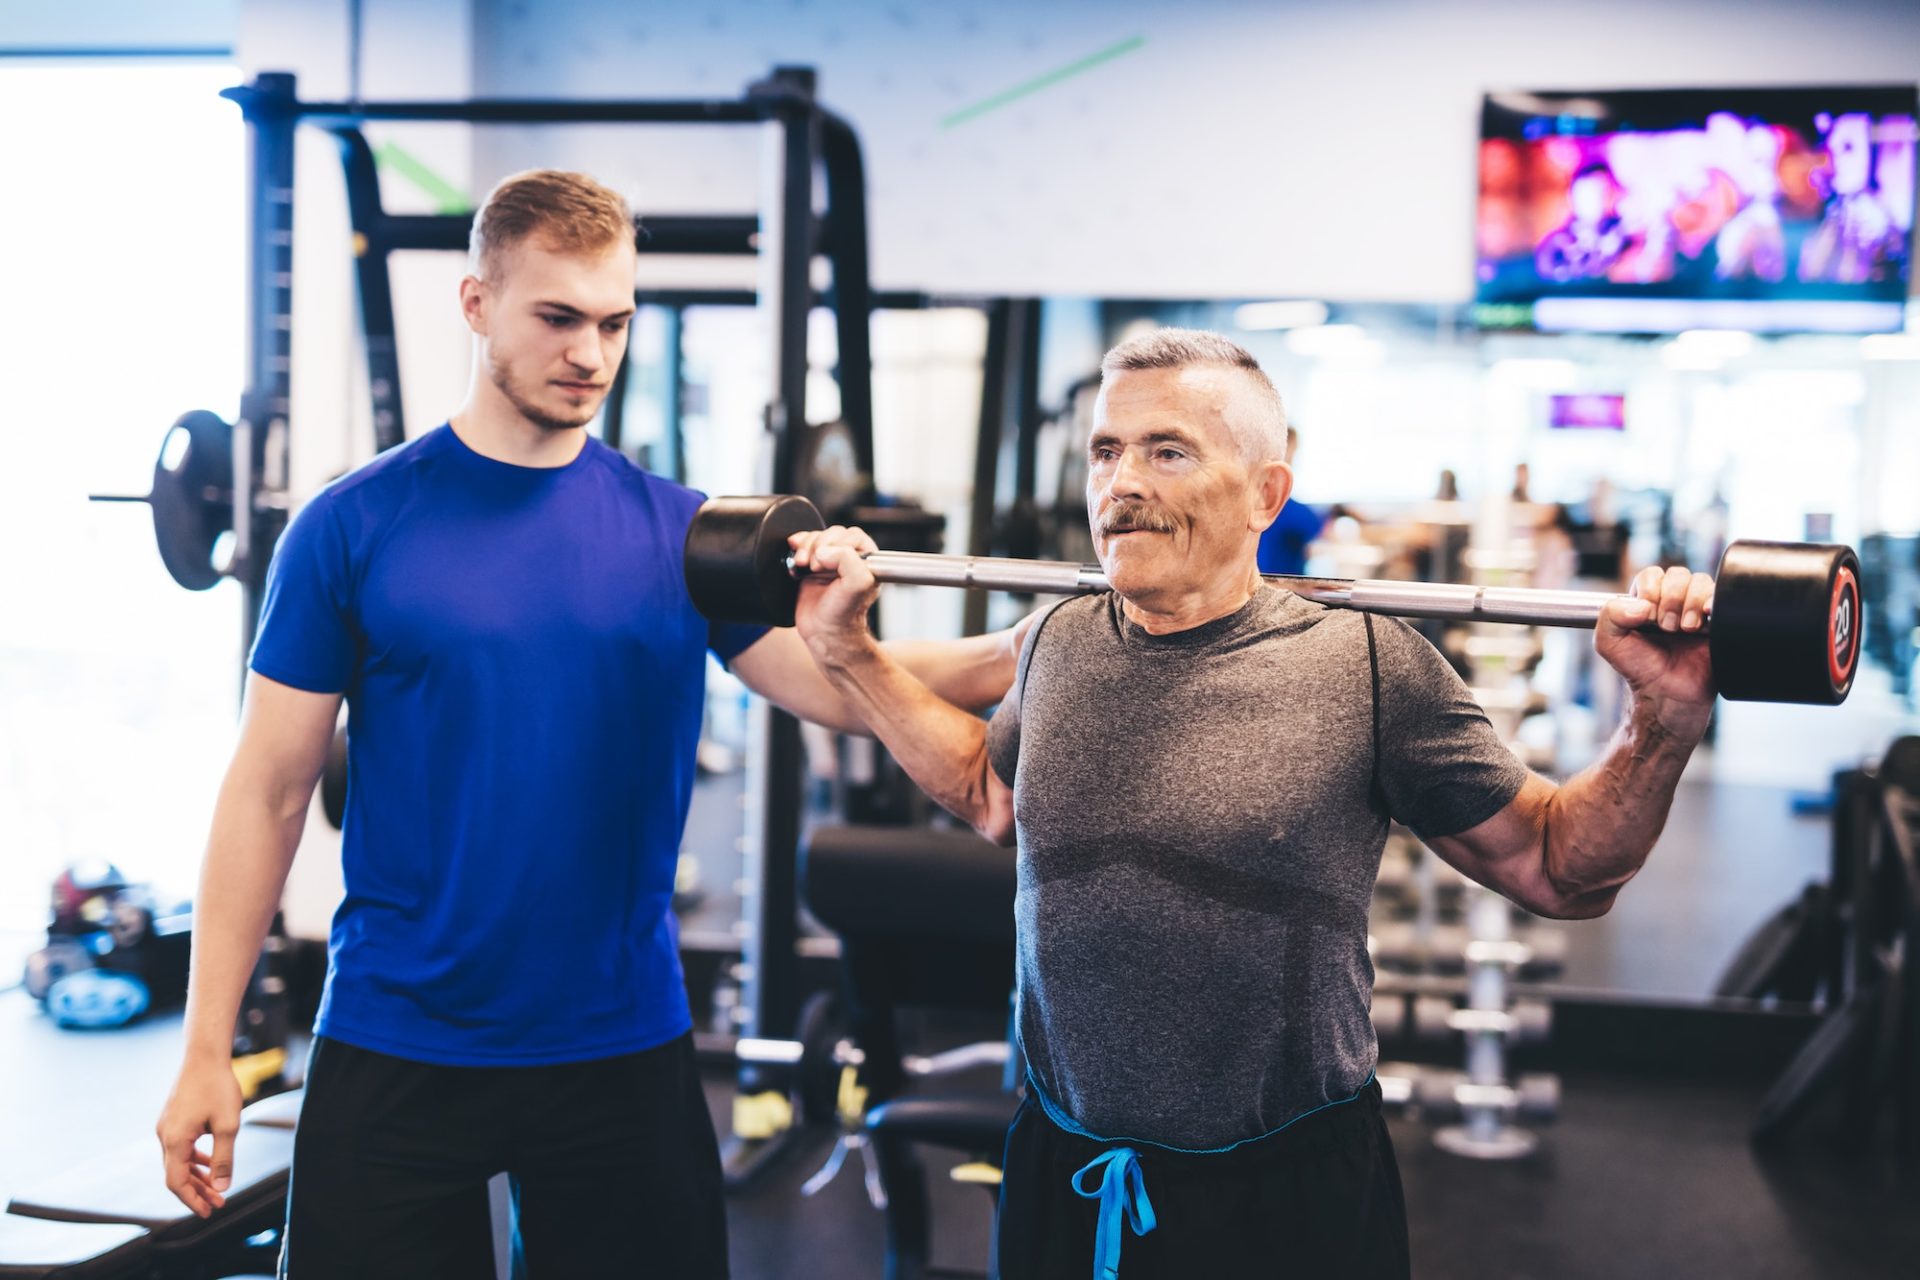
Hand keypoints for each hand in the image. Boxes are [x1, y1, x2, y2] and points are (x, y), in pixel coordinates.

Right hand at [156, 1058, 241, 1217]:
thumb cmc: (217, 1087)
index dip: (191, 1200)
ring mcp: (167, 1127)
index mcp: (174, 1141)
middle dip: (197, 1192)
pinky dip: (195, 1159)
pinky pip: (181, 1148)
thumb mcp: (228, 1125)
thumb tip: (221, 1188)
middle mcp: (164, 1136)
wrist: (204, 1056)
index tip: (208, 1212)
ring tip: (217, 1188)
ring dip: (197, 1176)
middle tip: (218, 1204)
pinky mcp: (173, 1120)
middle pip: (177, 1174)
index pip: (176, 1182)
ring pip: (179, 1162)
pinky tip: (211, 1163)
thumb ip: (224, 1159)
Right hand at [788, 525, 882, 661]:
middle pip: (832, 533)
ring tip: (802, 565)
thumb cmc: (844, 615)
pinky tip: (796, 561)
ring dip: (805, 547)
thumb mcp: (857, 584)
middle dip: (818, 545)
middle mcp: (849, 559)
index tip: (826, 562)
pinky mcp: (811, 567)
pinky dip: (796, 548)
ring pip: (816, 538)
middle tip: (814, 566)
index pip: (852, 535)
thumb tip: (823, 551)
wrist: (824, 634)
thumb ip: (847, 559)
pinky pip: (803, 545)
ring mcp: (829, 563)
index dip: (837, 544)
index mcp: (866, 560)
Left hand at [1595, 565, 1715, 737]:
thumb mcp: (1609, 643)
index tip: (1647, 616)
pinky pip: (1723, 597)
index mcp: (1647, 601)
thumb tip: (1641, 604)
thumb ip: (1610, 616)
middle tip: (1667, 627)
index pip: (1652, 575)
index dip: (1651, 590)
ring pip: (1700, 581)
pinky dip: (1713, 601)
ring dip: (1690, 602)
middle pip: (1678, 575)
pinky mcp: (1718, 622)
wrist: (1668, 696)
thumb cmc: (1639, 669)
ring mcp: (1697, 611)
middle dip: (1671, 598)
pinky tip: (1707, 615)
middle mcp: (1673, 602)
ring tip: (1685, 629)